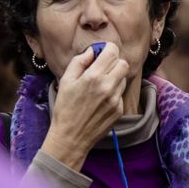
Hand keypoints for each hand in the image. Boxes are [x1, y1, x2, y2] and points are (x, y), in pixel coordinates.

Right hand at [40, 44, 130, 171]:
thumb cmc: (65, 109)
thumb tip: (92, 52)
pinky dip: (113, 93)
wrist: (71, 137)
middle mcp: (108, 86)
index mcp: (93, 77)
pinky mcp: (119, 110)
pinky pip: (121, 94)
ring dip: (114, 78)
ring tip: (100, 86)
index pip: (112, 52)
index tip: (101, 54)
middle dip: (113, 63)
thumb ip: (79, 62)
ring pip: (123, 79)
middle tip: (102, 69)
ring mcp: (116, 99)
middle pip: (123, 63)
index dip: (107, 49)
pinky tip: (100, 100)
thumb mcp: (65, 81)